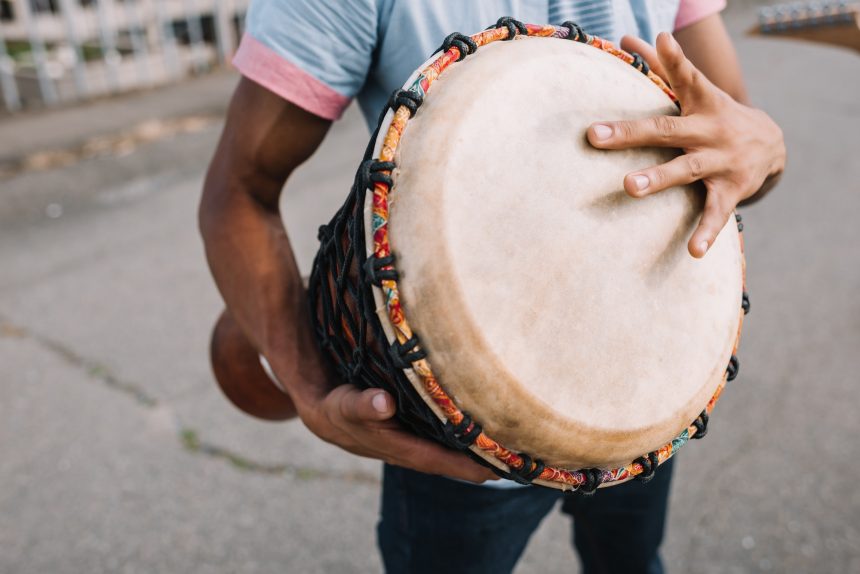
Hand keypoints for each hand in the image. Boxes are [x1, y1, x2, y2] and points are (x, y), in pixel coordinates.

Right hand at [294, 371, 498, 483]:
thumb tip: (384, 403)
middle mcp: (409, 450)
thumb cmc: (336, 407)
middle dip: (481, 461)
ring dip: (475, 450)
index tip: (499, 468)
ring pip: (449, 451)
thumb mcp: (344, 404)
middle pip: (452, 461)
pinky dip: (461, 437)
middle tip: (519, 458)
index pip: (440, 461)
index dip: (469, 465)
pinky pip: (443, 438)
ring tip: (509, 445)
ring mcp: (411, 443)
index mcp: (397, 448)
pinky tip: (480, 427)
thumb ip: (362, 405)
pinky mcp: (412, 432)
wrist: (322, 409)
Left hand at [587, 32, 785, 257]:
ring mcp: (720, 161)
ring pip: (685, 170)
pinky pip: (715, 213)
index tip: (653, 42)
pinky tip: (694, 251)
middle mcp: (709, 131)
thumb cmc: (716, 115)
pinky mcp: (730, 191)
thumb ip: (662, 67)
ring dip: (658, 178)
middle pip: (666, 130)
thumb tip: (627, 39)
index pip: (685, 77)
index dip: (670, 59)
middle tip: (595, 136)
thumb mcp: (697, 91)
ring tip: (629, 186)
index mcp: (701, 103)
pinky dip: (706, 232)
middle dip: (630, 133)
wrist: (772, 144)